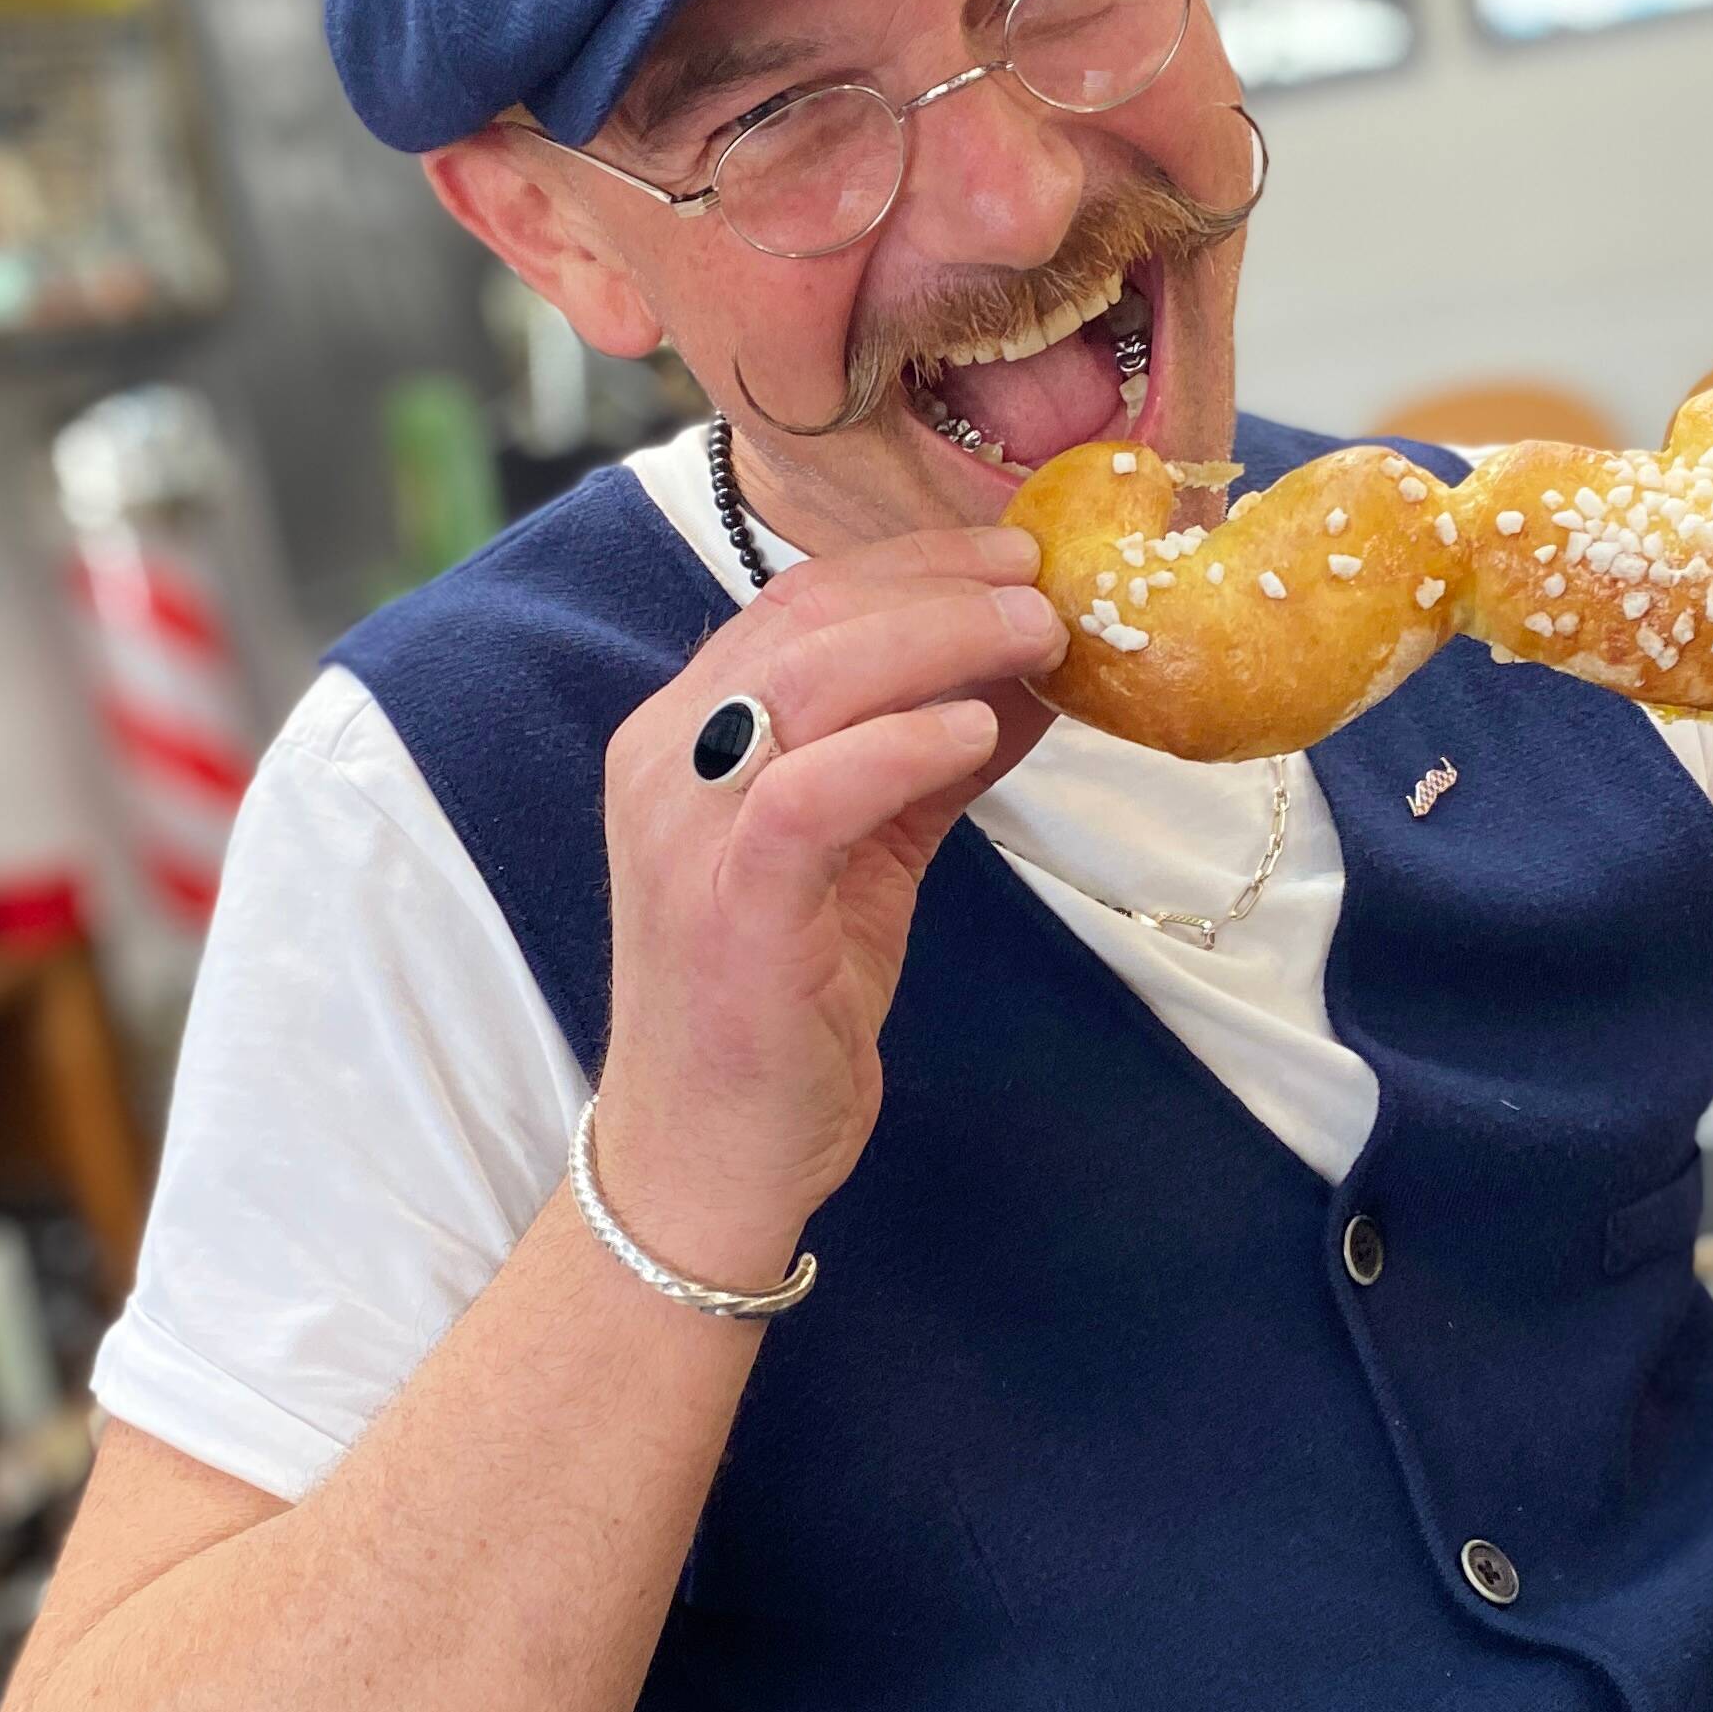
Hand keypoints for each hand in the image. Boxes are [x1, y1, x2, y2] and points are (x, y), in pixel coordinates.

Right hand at [586, 529, 1062, 1292]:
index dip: (914, 562)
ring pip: (806, 678)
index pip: (797, 603)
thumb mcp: (866, 856)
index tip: (1016, 553)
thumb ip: (927, 761)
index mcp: (686, 735)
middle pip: (806, 619)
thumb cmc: (782, 1007)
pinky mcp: (727, 908)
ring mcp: (686, 833)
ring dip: (939, 638)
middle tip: (1045, 579)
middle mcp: (667, 762)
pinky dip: (897, 746)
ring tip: (1038, 632)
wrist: (708, 1159)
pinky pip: (807, 795)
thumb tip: (1026, 675)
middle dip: (939, 582)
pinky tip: (978, 728)